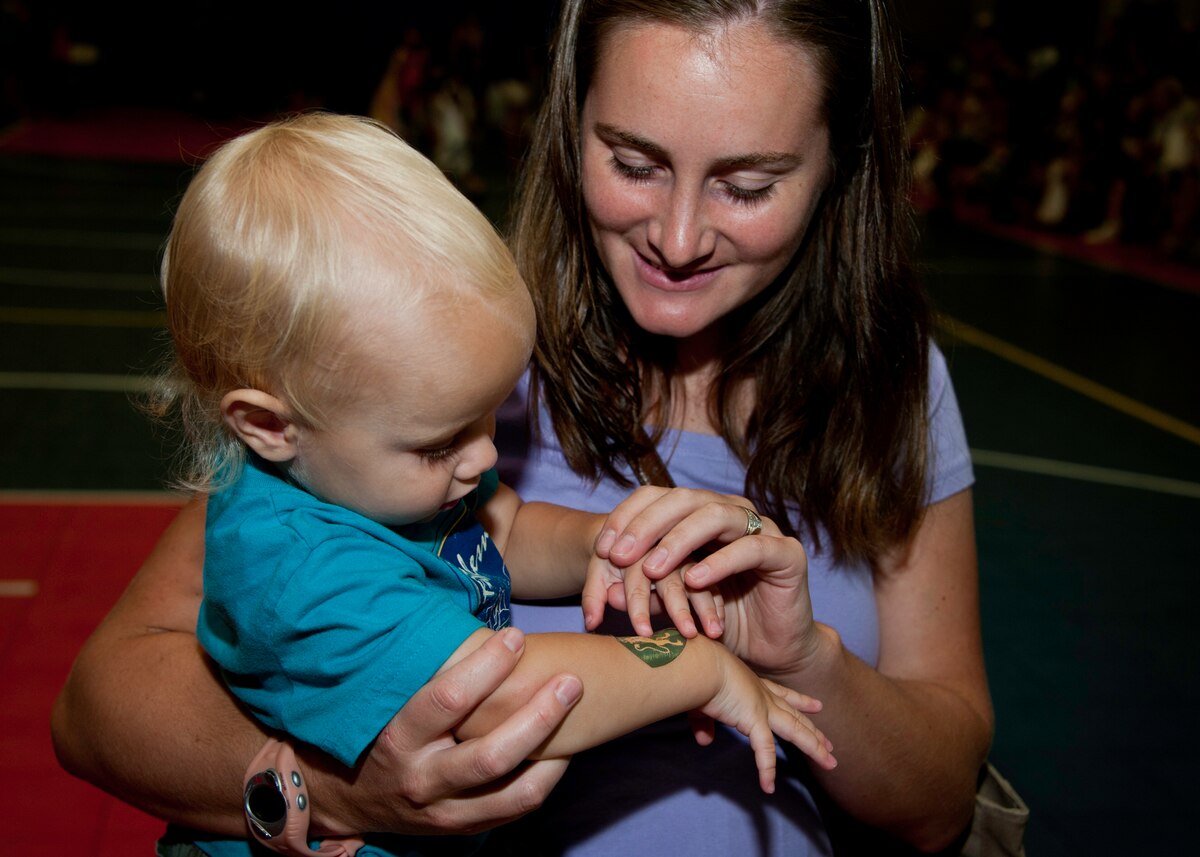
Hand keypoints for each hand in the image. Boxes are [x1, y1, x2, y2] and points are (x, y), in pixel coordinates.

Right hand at [311, 628, 578, 835]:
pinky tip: (564, 749)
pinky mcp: (459, 828)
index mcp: (398, 736)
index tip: (516, 636)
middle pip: (488, 753)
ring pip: (509, 788)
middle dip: (537, 716)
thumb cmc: (375, 729)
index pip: (447, 699)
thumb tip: (471, 620)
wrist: (342, 799)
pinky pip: (514, 808)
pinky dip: (545, 779)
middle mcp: (419, 778)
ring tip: (573, 718)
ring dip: (550, 749)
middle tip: (570, 681)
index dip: (487, 666)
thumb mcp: (384, 700)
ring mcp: (441, 810)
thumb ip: (424, 672)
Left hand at [580, 550, 721, 638]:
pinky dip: (718, 600)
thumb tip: (592, 621)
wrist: (630, 534)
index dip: (638, 603)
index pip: (636, 575)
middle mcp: (662, 543)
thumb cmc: (613, 559)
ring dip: (704, 605)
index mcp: (633, 544)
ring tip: (710, 632)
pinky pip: (714, 578)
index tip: (644, 632)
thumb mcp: (600, 573)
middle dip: (678, 607)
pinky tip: (720, 623)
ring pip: (698, 576)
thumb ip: (595, 594)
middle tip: (685, 634)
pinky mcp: (706, 557)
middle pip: (671, 575)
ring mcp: (687, 550)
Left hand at [597, 487, 821, 679]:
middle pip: (684, 499)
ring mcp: (762, 528)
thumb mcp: (674, 606)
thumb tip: (607, 590)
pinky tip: (695, 581)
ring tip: (652, 569)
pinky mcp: (787, 553)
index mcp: (701, 515)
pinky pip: (751, 548)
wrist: (773, 652)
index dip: (627, 517)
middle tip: (618, 555)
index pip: (658, 497)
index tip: (602, 549)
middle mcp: (731, 513)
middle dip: (646, 525)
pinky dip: (720, 562)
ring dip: (678, 540)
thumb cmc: (721, 624)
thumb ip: (646, 593)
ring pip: (715, 515)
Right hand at [703, 642, 835, 792]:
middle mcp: (762, 695)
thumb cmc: (697, 674)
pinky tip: (768, 787)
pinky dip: (766, 770)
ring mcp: (762, 707)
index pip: (783, 695)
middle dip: (813, 730)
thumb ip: (704, 723)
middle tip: (830, 743)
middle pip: (795, 717)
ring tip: (831, 762)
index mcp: (752, 685)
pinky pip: (764, 751)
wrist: (700, 665)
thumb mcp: (702, 701)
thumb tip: (705, 741)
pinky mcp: (754, 720)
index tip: (817, 705)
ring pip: (796, 731)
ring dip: (814, 747)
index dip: (800, 701)